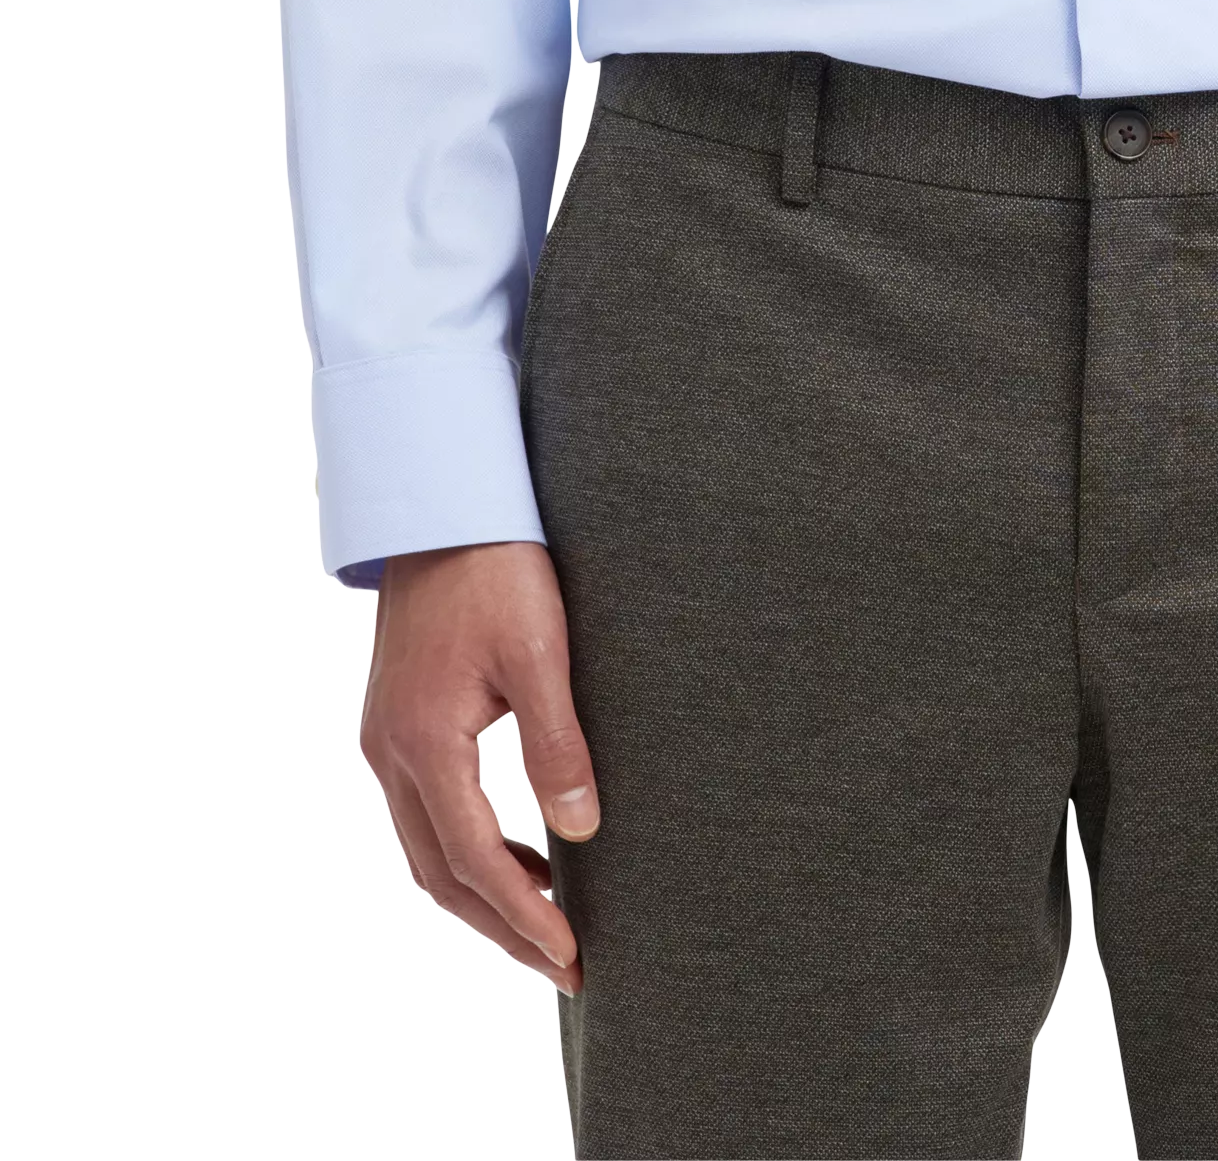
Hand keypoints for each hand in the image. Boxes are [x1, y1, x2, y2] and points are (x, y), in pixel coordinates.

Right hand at [361, 540, 598, 991]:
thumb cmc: (496, 567)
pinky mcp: (395, 724)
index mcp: (422, 742)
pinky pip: (425, 815)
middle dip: (502, 928)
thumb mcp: (540, 653)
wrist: (439, 504)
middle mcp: (388, 753)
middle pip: (441, 875)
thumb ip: (557, 744)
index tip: (571, 956)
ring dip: (483, 894)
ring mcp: (383, 740)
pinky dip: (468, 850)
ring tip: (549, 922)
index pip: (475, 860)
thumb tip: (581, 830)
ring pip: (426, 851)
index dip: (524, 916)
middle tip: (565, 966)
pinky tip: (520, 853)